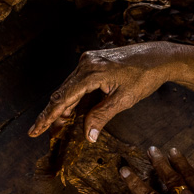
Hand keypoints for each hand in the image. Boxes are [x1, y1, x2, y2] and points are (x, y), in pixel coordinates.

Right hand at [27, 42, 183, 141]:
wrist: (158, 57)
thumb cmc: (144, 76)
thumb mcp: (123, 100)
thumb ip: (102, 116)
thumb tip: (87, 136)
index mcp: (91, 72)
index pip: (63, 98)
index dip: (48, 117)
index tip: (35, 130)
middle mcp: (86, 63)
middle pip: (62, 93)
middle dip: (51, 115)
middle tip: (38, 133)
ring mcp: (89, 61)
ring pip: (69, 89)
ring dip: (63, 109)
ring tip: (54, 128)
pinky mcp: (93, 63)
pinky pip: (77, 84)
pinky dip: (73, 99)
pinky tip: (70, 113)